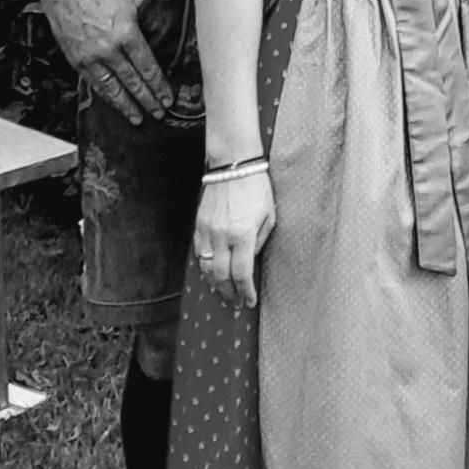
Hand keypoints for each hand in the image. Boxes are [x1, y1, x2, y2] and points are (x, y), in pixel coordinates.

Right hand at [46, 0, 172, 123]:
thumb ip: (149, 15)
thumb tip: (164, 25)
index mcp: (126, 35)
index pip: (148, 68)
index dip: (159, 86)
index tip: (167, 98)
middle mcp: (109, 50)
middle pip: (133, 82)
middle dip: (148, 101)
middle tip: (158, 114)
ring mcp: (91, 57)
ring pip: (112, 88)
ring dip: (126, 105)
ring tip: (137, 118)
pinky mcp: (77, 60)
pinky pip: (95, 83)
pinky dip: (106, 96)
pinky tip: (114, 104)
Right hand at [193, 174, 275, 308]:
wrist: (234, 165)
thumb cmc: (257, 189)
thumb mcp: (269, 216)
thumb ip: (259, 241)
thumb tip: (250, 260)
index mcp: (243, 235)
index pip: (242, 274)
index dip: (245, 291)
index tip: (248, 301)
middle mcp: (223, 236)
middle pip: (221, 276)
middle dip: (228, 294)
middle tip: (234, 303)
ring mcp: (208, 230)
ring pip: (207, 267)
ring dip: (215, 283)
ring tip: (223, 291)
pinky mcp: (199, 224)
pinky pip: (199, 252)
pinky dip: (205, 265)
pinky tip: (212, 270)